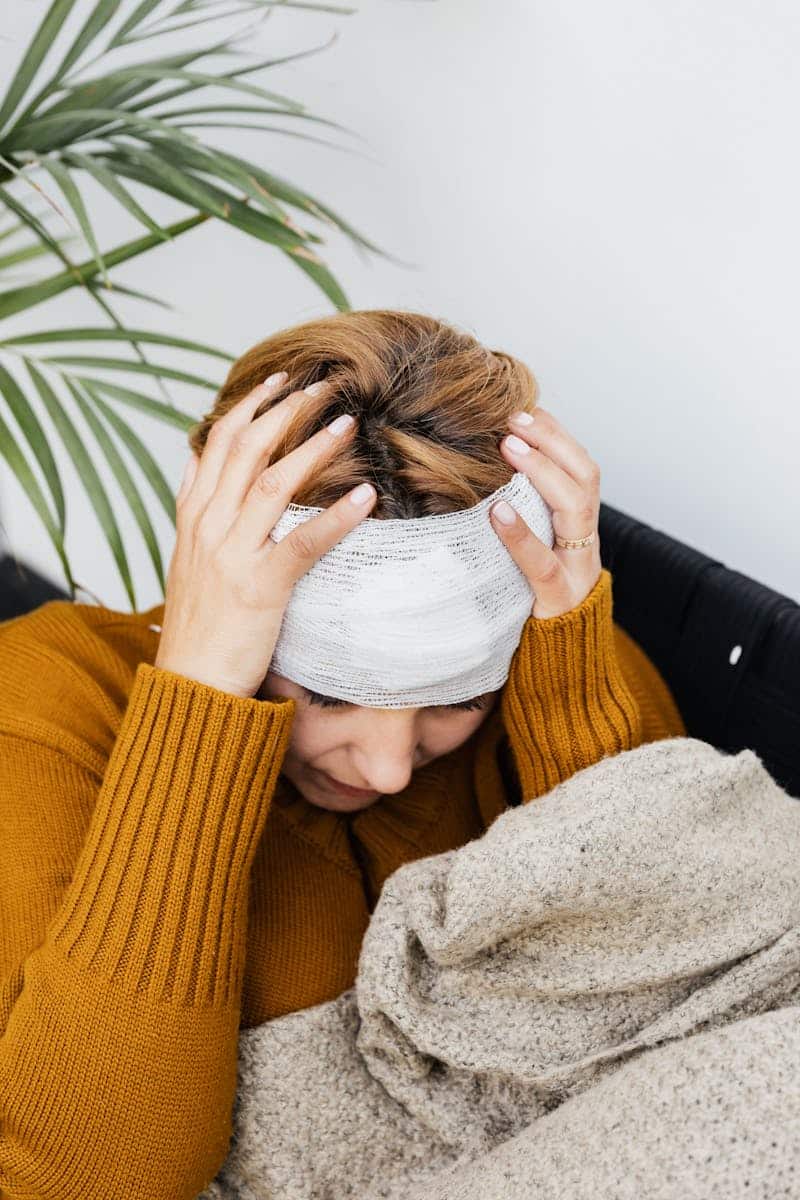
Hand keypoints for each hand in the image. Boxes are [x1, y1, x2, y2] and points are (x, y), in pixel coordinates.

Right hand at [156, 373, 376, 697]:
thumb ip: (194, 506)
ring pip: (272, 484)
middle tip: (323, 387)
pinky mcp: (260, 587)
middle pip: (247, 450)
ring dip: (312, 447)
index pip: (220, 443)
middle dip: (286, 411)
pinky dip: (336, 516)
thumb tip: (197, 459)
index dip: (251, 405)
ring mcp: (233, 555)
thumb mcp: (186, 556)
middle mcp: (209, 527)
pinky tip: (365, 494)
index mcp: (194, 517)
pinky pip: (303, 542)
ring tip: (346, 423)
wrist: (190, 682)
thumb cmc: (200, 625)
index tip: (281, 380)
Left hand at [488, 406, 602, 619]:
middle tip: (514, 420)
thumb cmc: (532, 603)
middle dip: (554, 442)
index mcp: (579, 529)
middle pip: (587, 478)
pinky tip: (497, 511)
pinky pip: (541, 563)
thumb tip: (482, 478)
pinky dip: (520, 533)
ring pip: (576, 509)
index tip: (527, 409)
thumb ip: (521, 520)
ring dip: (543, 471)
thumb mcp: (531, 554)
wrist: (559, 667)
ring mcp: (576, 571)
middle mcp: (585, 544)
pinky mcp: (556, 600)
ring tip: (508, 447)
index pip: (582, 469)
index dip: (559, 437)